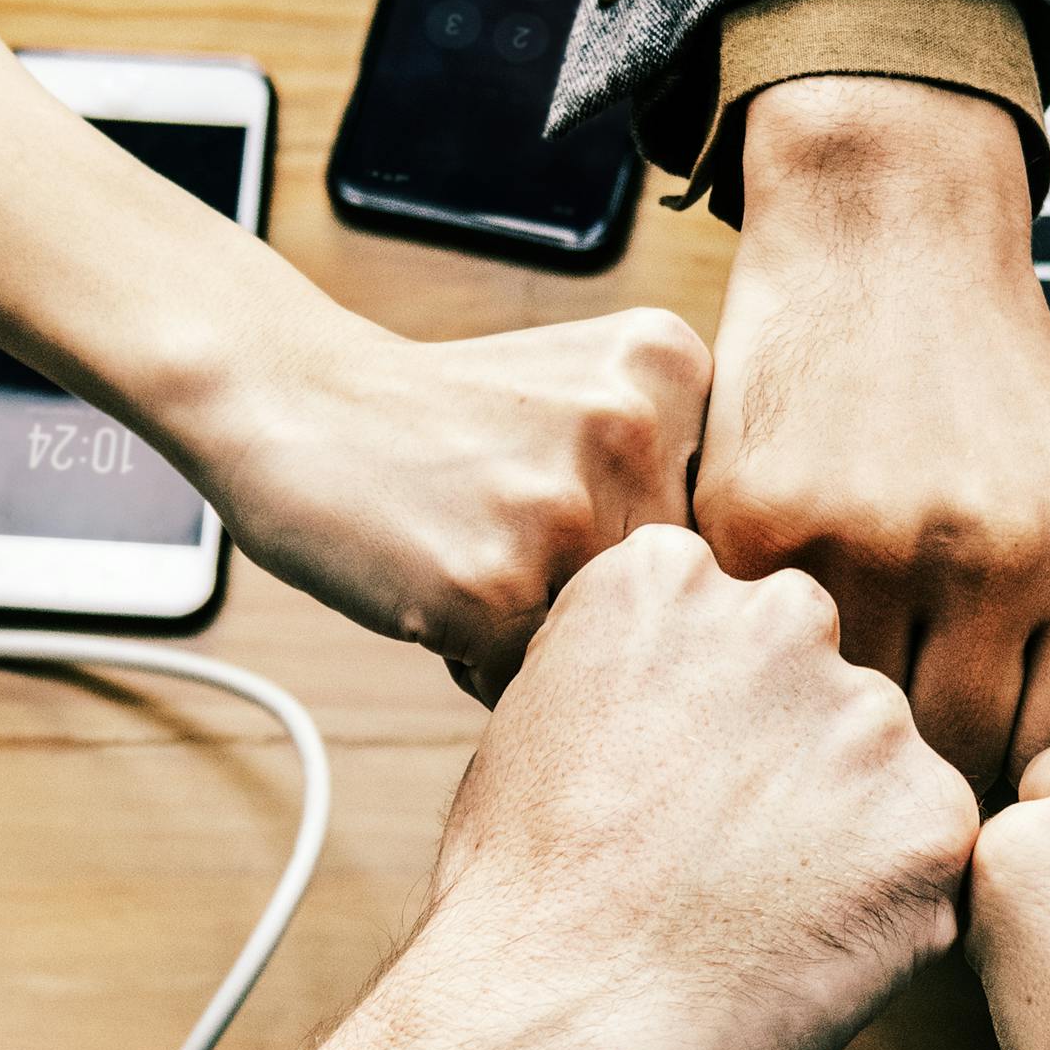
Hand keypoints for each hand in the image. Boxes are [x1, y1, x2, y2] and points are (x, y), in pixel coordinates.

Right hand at [175, 297, 709, 697]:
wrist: (290, 399)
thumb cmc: (443, 418)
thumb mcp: (588, 389)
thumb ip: (678, 467)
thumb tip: (760, 622)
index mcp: (673, 368)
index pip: (722, 528)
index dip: (645, 548)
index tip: (571, 507)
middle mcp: (634, 428)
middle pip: (674, 592)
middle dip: (598, 597)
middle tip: (509, 535)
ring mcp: (564, 506)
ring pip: (608, 644)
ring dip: (542, 635)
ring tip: (472, 558)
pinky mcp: (491, 584)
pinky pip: (529, 681)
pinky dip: (482, 662)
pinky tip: (436, 586)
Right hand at [418, 521, 982, 1049]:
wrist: (547, 1031)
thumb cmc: (519, 905)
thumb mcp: (539, 723)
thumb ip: (643, 673)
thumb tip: (699, 694)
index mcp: (670, 577)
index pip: (730, 629)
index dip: (703, 725)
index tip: (664, 790)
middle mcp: (783, 616)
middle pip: (816, 688)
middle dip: (786, 765)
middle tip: (714, 865)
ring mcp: (869, 718)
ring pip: (879, 772)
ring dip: (842, 835)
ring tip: (747, 918)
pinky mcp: (933, 821)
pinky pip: (927, 859)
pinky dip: (884, 910)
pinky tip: (798, 952)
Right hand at [696, 76, 1049, 797]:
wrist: (890, 236)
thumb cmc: (996, 396)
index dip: (1014, 795)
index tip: (975, 798)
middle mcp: (999, 554)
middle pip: (958, 758)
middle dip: (924, 781)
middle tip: (890, 787)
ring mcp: (875, 538)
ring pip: (852, 720)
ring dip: (835, 734)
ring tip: (824, 737)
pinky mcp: (765, 521)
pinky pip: (766, 652)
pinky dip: (762, 668)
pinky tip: (767, 661)